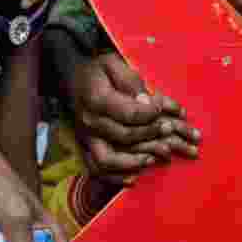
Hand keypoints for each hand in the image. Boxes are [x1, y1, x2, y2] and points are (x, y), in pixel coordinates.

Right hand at [69, 52, 199, 184]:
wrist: (71, 76)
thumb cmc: (97, 69)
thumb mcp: (113, 63)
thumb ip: (130, 81)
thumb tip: (146, 102)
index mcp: (96, 99)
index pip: (128, 113)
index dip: (150, 114)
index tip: (164, 109)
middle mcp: (89, 121)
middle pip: (124, 136)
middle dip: (151, 134)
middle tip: (170, 129)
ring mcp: (86, 137)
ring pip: (107, 160)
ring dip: (135, 162)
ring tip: (157, 158)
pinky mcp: (85, 146)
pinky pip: (96, 169)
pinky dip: (115, 177)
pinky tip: (135, 178)